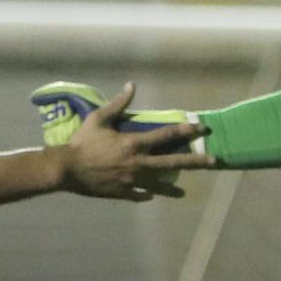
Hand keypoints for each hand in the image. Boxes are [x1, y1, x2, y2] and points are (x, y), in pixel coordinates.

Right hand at [55, 83, 209, 201]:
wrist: (66, 170)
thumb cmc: (81, 142)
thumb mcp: (98, 118)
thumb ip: (118, 103)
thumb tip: (132, 85)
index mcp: (134, 143)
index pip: (167, 135)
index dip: (186, 130)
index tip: (201, 128)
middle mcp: (138, 163)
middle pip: (173, 163)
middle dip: (196, 161)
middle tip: (214, 161)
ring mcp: (132, 181)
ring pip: (159, 185)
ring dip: (173, 189)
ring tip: (184, 193)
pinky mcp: (122, 193)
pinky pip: (139, 195)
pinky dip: (146, 195)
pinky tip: (152, 195)